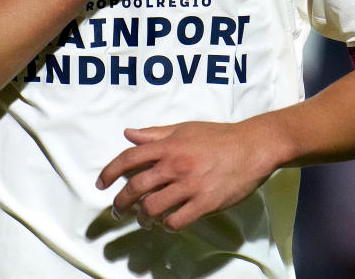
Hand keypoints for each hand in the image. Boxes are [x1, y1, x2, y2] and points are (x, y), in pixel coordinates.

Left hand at [96, 120, 277, 230]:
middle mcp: (175, 165)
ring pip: (153, 208)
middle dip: (121, 203)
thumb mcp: (184, 128)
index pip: (128, 158)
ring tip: (144, 219)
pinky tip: (168, 222)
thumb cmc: (219, 136)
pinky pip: (177, 220)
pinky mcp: (206, 202)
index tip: (101, 184)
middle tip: (118, 211)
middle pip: (135, 188)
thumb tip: (129, 134)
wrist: (253, 147)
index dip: (110, 172)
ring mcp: (190, 185)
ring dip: (143, 217)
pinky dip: (168, 225)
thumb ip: (154, 134)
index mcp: (168, 146)